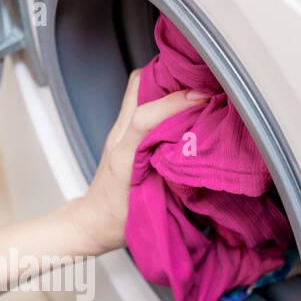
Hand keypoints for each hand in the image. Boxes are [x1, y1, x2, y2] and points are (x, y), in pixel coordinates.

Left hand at [72, 69, 205, 254]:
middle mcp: (120, 135)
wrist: (95, 223)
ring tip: (193, 87)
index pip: (145, 116)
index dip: (175, 102)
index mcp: (125, 154)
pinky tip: (181, 103)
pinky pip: (141, 101)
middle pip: (139, 84)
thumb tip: (205, 158)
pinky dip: (161, 94)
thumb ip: (176, 181)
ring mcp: (119, 131)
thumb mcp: (153, 204)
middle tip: (200, 81)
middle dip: (170, 76)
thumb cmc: (121, 218)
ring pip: (139, 88)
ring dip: (166, 82)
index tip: (203, 98)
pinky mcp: (123, 133)